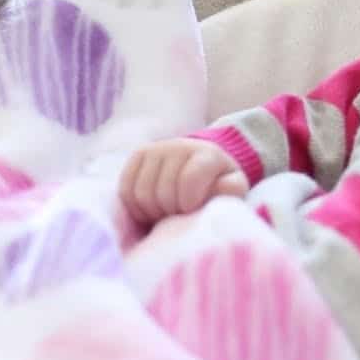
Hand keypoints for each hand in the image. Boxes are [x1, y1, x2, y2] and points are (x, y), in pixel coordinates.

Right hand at [118, 138, 248, 224]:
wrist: (200, 167)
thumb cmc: (216, 185)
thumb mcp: (233, 190)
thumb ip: (231, 190)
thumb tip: (219, 187)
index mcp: (208, 154)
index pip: (189, 180)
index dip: (189, 204)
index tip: (193, 210)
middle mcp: (179, 145)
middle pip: (163, 192)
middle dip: (171, 211)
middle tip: (179, 214)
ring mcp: (156, 148)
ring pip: (141, 193)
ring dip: (152, 212)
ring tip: (166, 213)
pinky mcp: (138, 155)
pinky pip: (126, 190)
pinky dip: (136, 207)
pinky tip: (151, 209)